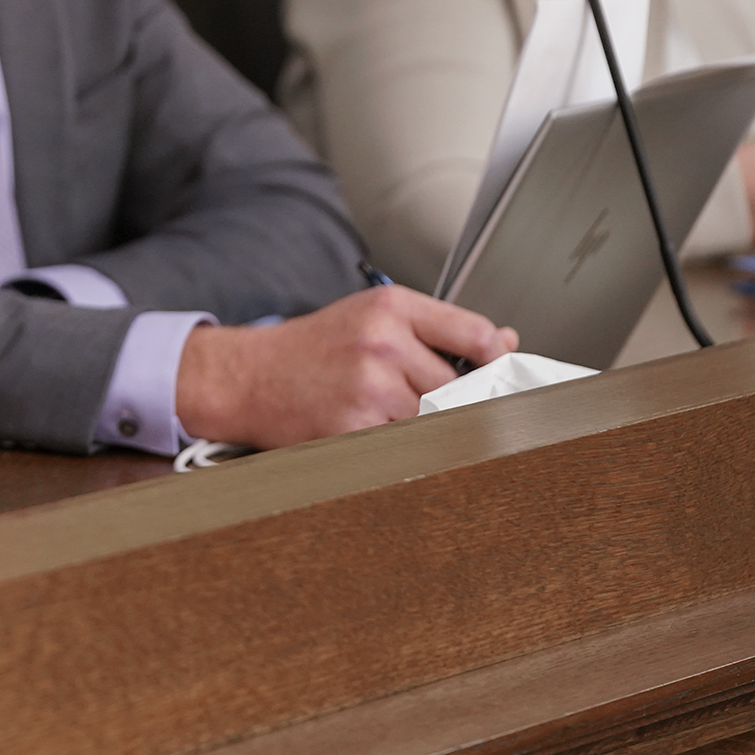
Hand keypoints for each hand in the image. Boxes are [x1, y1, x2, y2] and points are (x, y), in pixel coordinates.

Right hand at [174, 286, 517, 449]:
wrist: (246, 377)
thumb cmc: (311, 349)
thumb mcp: (371, 318)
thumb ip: (439, 329)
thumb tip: (508, 343)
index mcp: (391, 307)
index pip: (479, 335)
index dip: (502, 364)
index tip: (503, 378)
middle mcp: (383, 342)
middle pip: (464, 388)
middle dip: (456, 403)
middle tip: (438, 407)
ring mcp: (370, 388)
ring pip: (439, 421)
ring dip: (426, 427)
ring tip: (391, 415)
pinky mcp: (356, 428)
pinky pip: (408, 447)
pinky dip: (401, 447)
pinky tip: (374, 432)